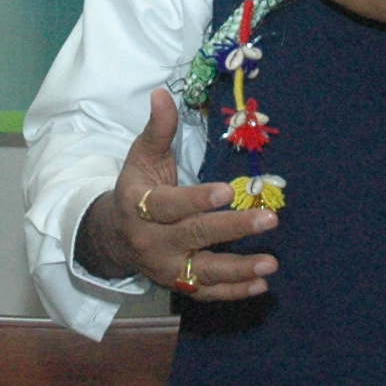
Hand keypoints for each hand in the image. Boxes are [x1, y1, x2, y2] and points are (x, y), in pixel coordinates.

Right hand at [73, 89, 277, 301]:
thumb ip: (158, 129)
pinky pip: (206, 292)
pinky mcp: (177, 284)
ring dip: (239, 269)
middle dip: (233, 228)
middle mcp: (152, 241)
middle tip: (269, 220)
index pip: (169, 205)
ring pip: (203, 271)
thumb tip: (162, 93)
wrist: (113, 236)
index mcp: (140, 206)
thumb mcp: (141, 157)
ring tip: (271, 263)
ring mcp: (165, 267)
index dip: (197, 199)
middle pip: (194, 236)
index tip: (227, 191)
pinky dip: (233, 291)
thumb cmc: (135, 188)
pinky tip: (261, 284)